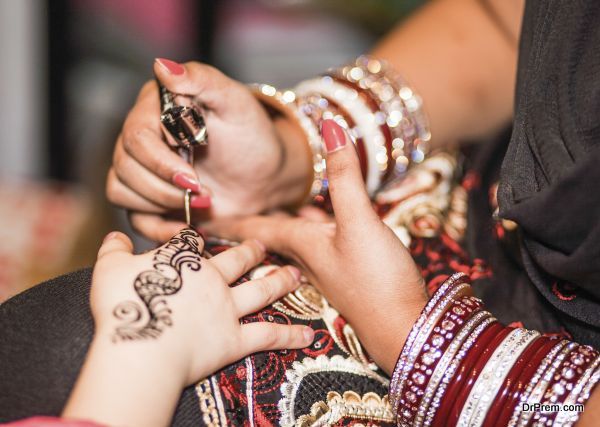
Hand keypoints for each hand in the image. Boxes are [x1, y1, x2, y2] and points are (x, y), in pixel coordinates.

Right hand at [64, 228, 312, 426]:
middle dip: (251, 251)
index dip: (198, 239)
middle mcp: (212, 280)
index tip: (203, 236)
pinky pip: (268, 336)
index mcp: (183, 261)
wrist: (141, 345)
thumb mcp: (108, 270)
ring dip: (280, 282)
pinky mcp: (235, 340)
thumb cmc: (123, 305)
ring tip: (296, 276)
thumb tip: (114, 235)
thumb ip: (113, 250)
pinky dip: (289, 335)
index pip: (194, 243)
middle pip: (237, 260)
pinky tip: (309, 334)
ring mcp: (227, 308)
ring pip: (261, 291)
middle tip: (263, 245)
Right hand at [107, 58, 310, 241]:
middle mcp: (141, 136)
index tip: (194, 175)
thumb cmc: (252, 136)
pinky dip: (157, 227)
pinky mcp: (148, 199)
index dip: (161, 161)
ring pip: (120, 191)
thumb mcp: (234, 103)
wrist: (265, 177)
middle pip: (125, 166)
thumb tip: (162, 66)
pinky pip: (132, 218)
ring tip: (202, 203)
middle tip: (204, 192)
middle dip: (165, 187)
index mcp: (156, 107)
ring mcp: (142, 169)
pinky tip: (186, 226)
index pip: (136, 135)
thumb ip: (202, 80)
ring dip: (162, 204)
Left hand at [204, 120, 427, 372]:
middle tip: (220, 214)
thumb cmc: (376, 278)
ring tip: (263, 211)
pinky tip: (322, 221)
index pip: (253, 226)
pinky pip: (317, 246)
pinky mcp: (346, 274)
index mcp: (299, 243)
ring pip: (292, 240)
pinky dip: (310, 229)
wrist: (403, 328)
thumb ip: (345, 176)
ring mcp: (325, 268)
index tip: (194, 216)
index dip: (226, 218)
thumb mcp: (360, 221)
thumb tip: (330, 125)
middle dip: (245, 223)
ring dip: (276, 225)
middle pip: (267, 234)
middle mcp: (305, 257)